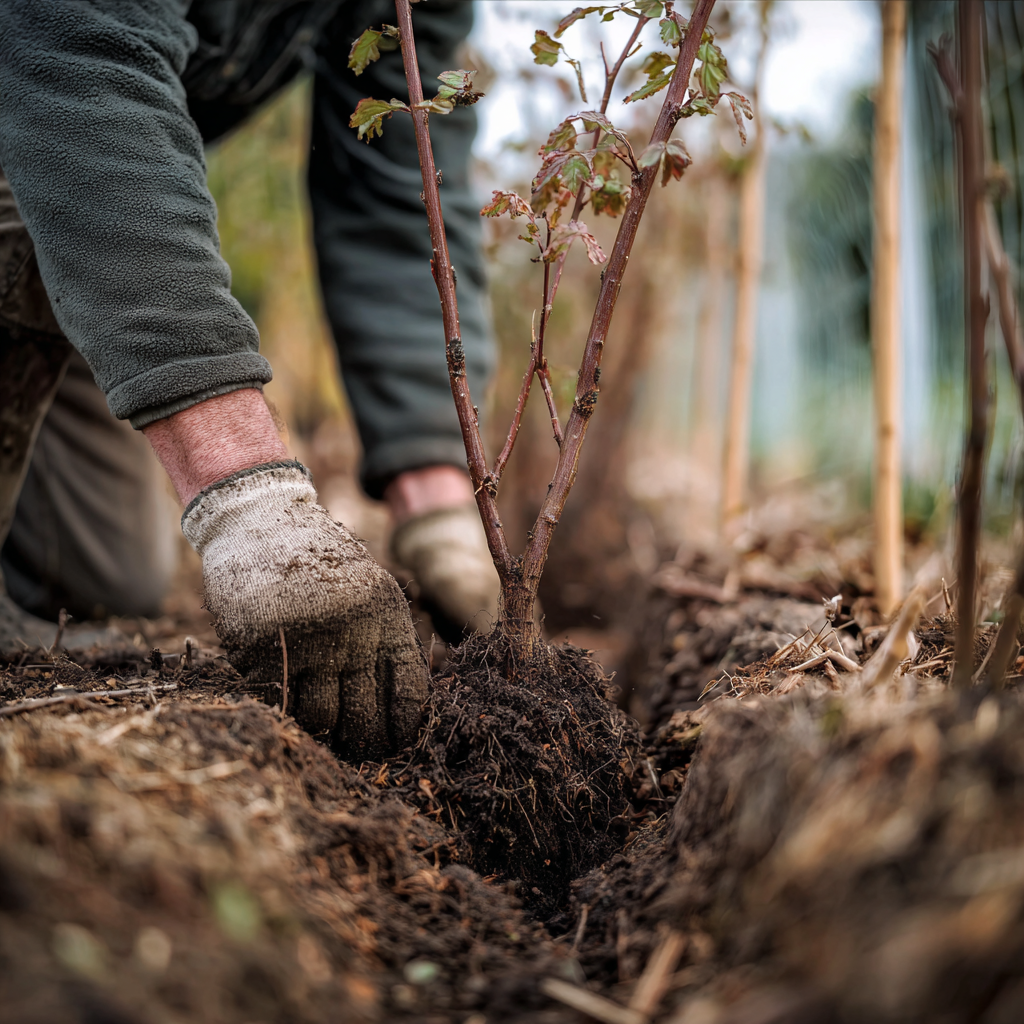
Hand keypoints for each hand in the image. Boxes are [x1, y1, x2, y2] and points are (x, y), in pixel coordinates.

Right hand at [182, 462, 427, 759]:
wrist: (259, 520)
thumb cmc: (320, 562)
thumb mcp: (370, 588)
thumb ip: (386, 639)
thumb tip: (404, 713)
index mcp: (386, 616)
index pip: (408, 693)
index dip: (401, 729)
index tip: (393, 743)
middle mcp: (350, 631)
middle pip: (364, 717)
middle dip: (361, 741)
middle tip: (353, 747)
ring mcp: (304, 640)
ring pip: (319, 717)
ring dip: (320, 727)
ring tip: (319, 723)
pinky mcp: (259, 646)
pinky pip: (277, 701)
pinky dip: (282, 707)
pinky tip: (285, 697)